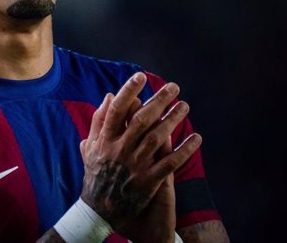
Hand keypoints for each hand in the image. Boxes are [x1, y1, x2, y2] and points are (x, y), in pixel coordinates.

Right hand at [79, 72, 201, 232]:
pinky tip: (197, 138)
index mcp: (105, 139)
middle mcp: (120, 149)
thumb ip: (98, 120)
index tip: (140, 77)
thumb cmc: (95, 173)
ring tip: (184, 106)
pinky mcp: (149, 181)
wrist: (99, 209)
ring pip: (157, 138)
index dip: (129, 91)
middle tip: (174, 87)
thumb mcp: (90, 145)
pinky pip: (170, 163)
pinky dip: (184, 150)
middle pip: (141, 119)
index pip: (117, 110)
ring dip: (172, 120)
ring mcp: (136, 165)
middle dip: (158, 101)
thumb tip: (110, 96)